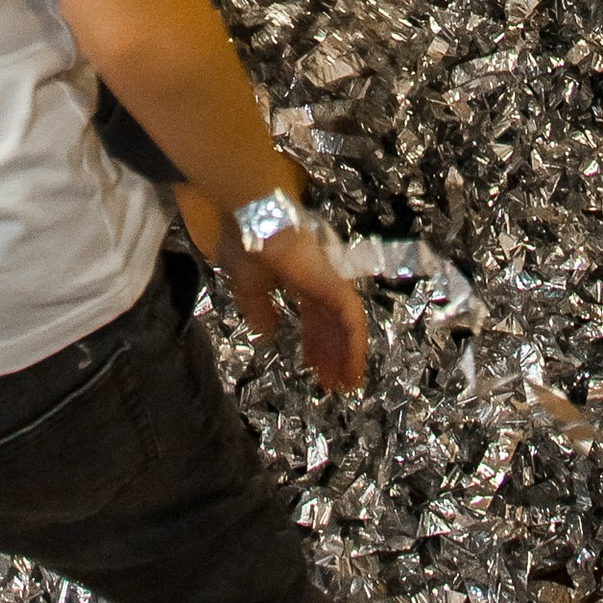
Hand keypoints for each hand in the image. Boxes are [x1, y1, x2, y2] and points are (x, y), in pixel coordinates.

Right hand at [221, 212, 369, 394]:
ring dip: (347, 357)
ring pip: (345, 326)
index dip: (313, 342)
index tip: (312, 367)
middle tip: (331, 383)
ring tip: (345, 385)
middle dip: (331, 354)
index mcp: (297, 280)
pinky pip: (353, 320)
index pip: (312, 316)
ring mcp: (328, 282)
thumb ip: (259, 309)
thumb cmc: (246, 243)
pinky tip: (353, 369)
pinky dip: (356, 347)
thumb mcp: (246, 285)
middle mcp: (317, 282)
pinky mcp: (335, 284)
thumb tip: (267, 334)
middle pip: (330, 324)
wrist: (255, 217)